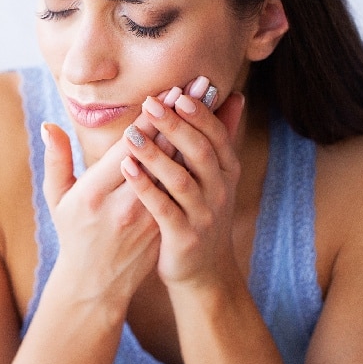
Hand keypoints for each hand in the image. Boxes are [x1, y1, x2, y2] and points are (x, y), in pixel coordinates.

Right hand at [38, 84, 190, 308]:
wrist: (96, 284)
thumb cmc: (73, 234)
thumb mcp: (57, 199)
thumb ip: (55, 160)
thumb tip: (49, 126)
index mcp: (94, 194)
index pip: (128, 148)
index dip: (151, 118)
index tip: (169, 90)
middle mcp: (124, 205)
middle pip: (159, 152)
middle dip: (182, 115)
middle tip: (203, 84)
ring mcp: (147, 217)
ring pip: (177, 168)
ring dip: (196, 133)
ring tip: (214, 104)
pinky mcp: (163, 224)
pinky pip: (182, 185)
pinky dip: (196, 159)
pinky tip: (211, 137)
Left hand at [119, 90, 245, 289]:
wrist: (203, 271)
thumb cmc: (202, 211)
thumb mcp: (217, 175)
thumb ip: (222, 136)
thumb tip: (236, 95)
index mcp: (226, 171)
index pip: (217, 135)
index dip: (199, 114)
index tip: (178, 92)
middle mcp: (220, 191)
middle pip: (200, 152)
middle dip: (176, 126)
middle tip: (150, 103)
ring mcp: (204, 216)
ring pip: (181, 180)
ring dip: (156, 155)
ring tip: (130, 134)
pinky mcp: (184, 237)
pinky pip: (163, 209)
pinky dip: (145, 187)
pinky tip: (126, 168)